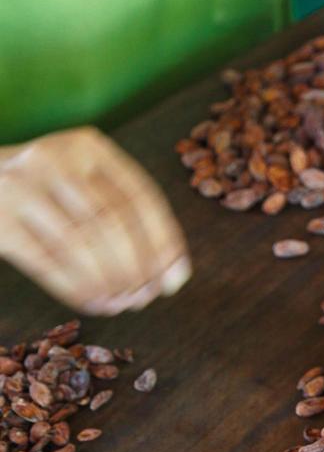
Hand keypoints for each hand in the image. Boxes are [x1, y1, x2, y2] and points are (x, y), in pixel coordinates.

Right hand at [0, 127, 190, 315]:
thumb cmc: (44, 188)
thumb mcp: (83, 180)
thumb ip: (124, 213)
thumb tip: (172, 274)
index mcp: (89, 146)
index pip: (141, 197)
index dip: (163, 242)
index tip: (176, 278)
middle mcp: (55, 158)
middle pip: (112, 221)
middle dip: (137, 268)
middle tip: (146, 298)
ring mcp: (20, 186)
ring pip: (80, 244)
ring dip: (108, 283)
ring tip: (121, 304)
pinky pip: (46, 261)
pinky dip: (76, 288)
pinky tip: (93, 304)